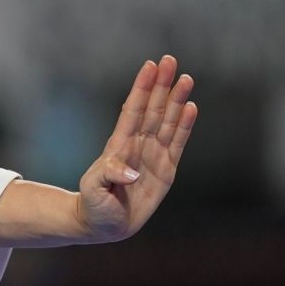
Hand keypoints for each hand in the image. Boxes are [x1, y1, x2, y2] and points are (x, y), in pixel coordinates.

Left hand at [75, 54, 197, 243]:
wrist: (104, 225)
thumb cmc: (94, 205)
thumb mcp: (93, 189)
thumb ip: (108, 175)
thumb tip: (132, 172)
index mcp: (119, 145)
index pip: (133, 110)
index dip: (142, 88)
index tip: (150, 65)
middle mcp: (138, 145)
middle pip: (152, 109)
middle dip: (161, 85)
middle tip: (170, 60)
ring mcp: (153, 155)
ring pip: (167, 122)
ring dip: (177, 101)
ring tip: (186, 79)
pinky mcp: (166, 170)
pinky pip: (178, 143)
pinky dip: (184, 126)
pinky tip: (191, 108)